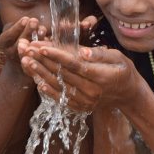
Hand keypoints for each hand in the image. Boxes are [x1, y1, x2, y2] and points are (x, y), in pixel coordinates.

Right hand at [0, 17, 47, 63]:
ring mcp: (21, 59)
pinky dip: (45, 46)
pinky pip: (39, 55)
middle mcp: (10, 52)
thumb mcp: (13, 27)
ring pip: (30, 49)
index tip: (25, 19)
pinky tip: (49, 38)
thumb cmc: (17, 34)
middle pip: (19, 43)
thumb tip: (28, 20)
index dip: (18, 27)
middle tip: (34, 21)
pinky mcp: (32, 62)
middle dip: (28, 31)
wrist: (19, 54)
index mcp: (4, 42)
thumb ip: (19, 24)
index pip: (9, 35)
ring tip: (42, 30)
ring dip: (37, 38)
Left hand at [19, 43, 140, 111]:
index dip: (57, 55)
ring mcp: (85, 102)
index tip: (42, 46)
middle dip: (43, 60)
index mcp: (102, 77)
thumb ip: (100, 54)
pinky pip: (60, 98)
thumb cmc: (122, 70)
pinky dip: (47, 89)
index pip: (75, 65)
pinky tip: (36, 78)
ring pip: (58, 86)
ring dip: (40, 73)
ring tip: (26, 60)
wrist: (127, 94)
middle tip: (27, 49)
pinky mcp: (80, 107)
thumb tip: (83, 52)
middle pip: (63, 75)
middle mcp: (92, 92)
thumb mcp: (118, 57)